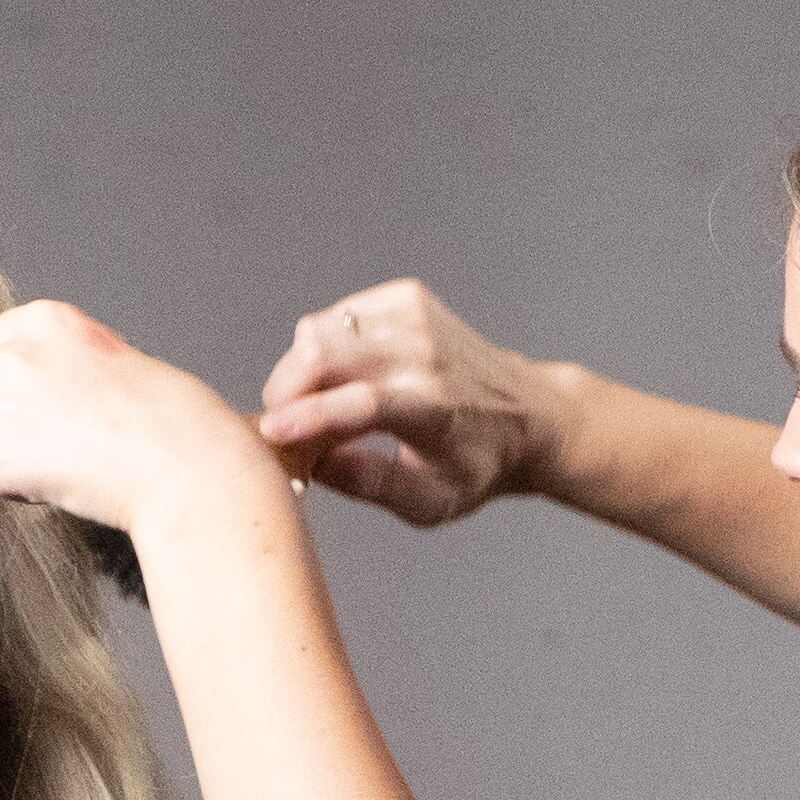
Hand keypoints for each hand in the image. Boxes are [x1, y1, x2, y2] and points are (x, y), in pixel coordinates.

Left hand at [0, 302, 281, 544]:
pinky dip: (18, 489)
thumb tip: (5, 395)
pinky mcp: (7, 458)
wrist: (194, 468)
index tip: (27, 401)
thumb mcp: (109, 363)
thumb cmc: (172, 423)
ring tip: (42, 463)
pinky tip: (65, 485)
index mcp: (48, 320)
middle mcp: (17, 354)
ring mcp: (6, 406)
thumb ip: (55, 366)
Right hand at [254, 278, 556, 526]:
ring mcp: (416, 317)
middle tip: (285, 424)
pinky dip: (324, 346)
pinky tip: (344, 374)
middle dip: (286, 389)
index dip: (308, 417)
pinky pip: (337, 316)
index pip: (362, 404)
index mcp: (435, 410)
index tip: (270, 433)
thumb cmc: (474, 465)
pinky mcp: (407, 298)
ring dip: (300, 369)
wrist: (528, 415)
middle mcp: (425, 355)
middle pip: (326, 352)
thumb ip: (370, 483)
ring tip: (316, 404)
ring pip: (322, 330)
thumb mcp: (429, 501)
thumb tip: (313, 466)